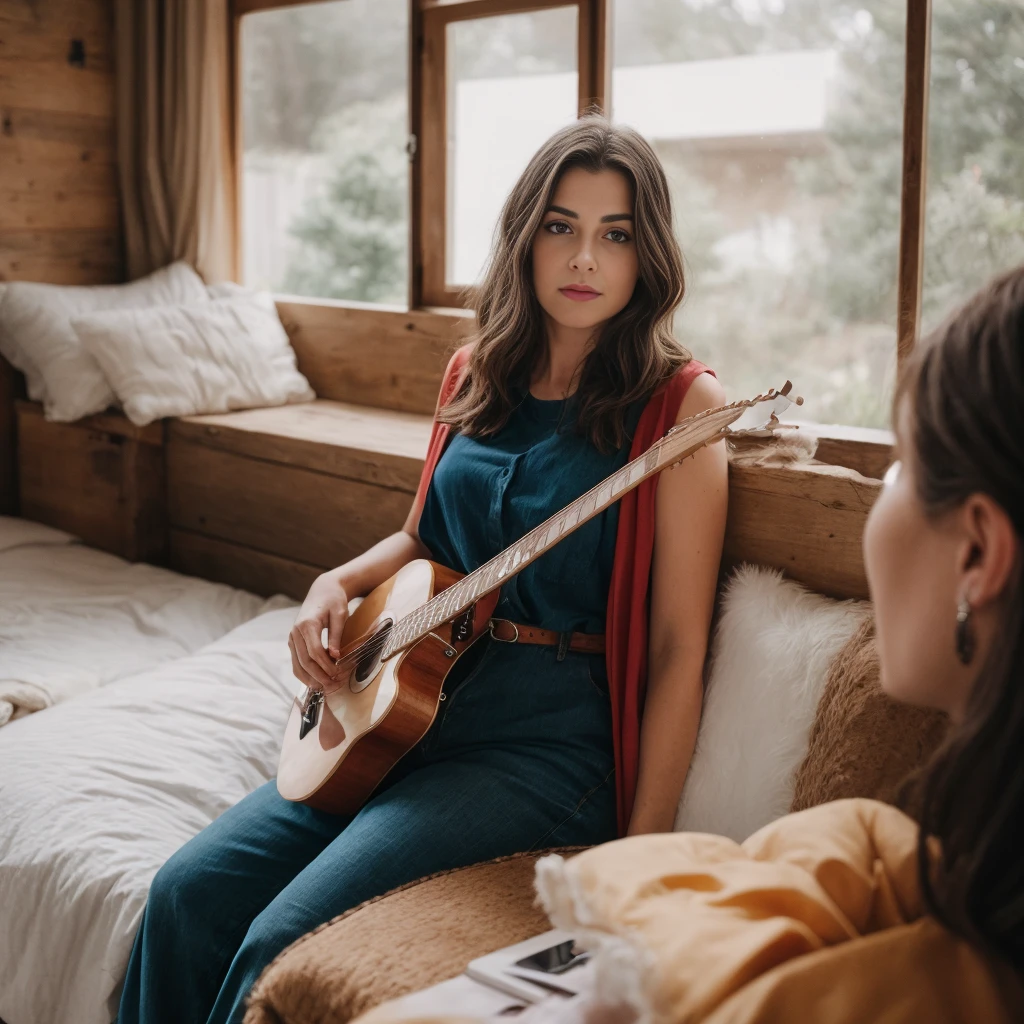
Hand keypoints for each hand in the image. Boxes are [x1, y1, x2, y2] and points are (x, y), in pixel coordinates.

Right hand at [288, 573, 349, 691]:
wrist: (323, 590)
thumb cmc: (334, 601)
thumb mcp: (340, 615)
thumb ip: (336, 636)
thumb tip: (335, 657)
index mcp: (307, 624)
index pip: (314, 651)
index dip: (325, 665)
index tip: (337, 673)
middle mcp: (295, 631)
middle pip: (304, 661)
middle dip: (318, 676)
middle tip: (332, 686)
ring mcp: (292, 637)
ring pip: (297, 664)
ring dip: (310, 678)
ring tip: (324, 688)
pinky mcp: (293, 641)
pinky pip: (296, 661)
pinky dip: (304, 673)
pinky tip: (315, 681)